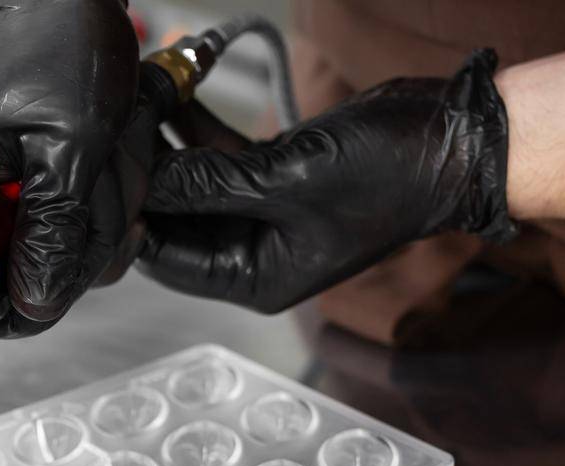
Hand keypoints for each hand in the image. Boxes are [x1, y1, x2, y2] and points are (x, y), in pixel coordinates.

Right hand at [0, 0, 143, 335]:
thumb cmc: (55, 45)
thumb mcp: (69, 142)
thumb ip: (52, 228)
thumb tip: (33, 304)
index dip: (9, 307)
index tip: (52, 286)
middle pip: (37, 281)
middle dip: (87, 231)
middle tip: (99, 169)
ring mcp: (12, 205)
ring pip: (74, 256)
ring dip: (108, 204)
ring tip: (107, 146)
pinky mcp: (41, 195)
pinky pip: (86, 226)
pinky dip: (112, 195)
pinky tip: (111, 155)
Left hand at [139, 50, 516, 313]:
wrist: (457, 138)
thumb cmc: (393, 174)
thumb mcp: (288, 180)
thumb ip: (211, 183)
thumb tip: (148, 179)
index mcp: (255, 278)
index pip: (165, 258)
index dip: (131, 218)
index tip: (106, 172)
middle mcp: (253, 253)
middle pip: (173, 218)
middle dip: (146, 172)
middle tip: (114, 125)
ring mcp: (262, 213)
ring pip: (193, 180)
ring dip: (167, 139)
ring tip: (139, 94)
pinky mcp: (274, 175)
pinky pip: (220, 155)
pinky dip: (197, 125)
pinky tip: (174, 88)